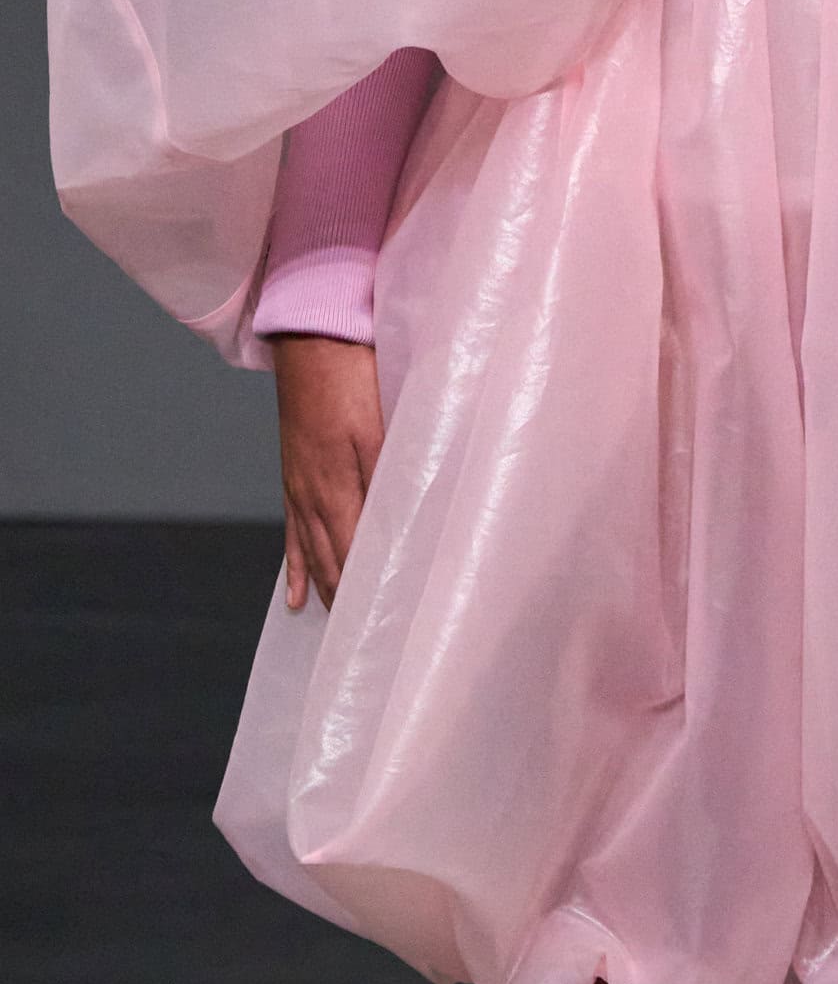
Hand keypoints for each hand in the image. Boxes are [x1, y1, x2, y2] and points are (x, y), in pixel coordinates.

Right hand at [268, 334, 385, 611]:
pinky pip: (292, 535)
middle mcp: (314, 495)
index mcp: (339, 485)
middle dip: (349, 602)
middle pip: (334, 563)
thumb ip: (390, 474)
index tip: (382, 627)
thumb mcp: (380, 423)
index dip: (370, 592)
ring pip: (314, 554)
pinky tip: (296, 600)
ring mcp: (299, 487)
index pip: (357, 554)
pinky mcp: (293, 475)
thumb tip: (399, 521)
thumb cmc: (351, 374)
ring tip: (338, 629)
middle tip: (364, 645)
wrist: (309, 338)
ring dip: (327, 591)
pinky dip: (297, 569)